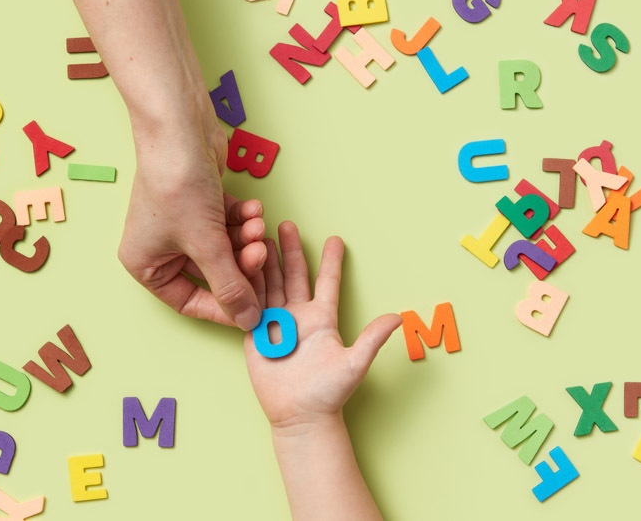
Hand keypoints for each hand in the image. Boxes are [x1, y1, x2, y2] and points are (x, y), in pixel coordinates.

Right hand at [118, 122, 267, 330]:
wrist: (179, 128)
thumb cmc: (176, 186)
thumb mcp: (206, 245)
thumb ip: (230, 286)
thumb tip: (249, 321)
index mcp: (145, 264)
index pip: (189, 302)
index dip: (224, 307)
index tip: (253, 307)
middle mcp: (159, 246)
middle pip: (212, 273)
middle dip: (240, 263)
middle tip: (261, 253)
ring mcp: (180, 223)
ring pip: (224, 247)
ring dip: (245, 238)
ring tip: (256, 224)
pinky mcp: (200, 202)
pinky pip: (226, 224)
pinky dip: (241, 218)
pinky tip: (251, 208)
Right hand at [245, 221, 402, 428]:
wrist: (301, 416)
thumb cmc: (330, 393)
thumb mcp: (355, 364)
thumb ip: (372, 339)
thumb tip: (397, 318)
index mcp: (322, 319)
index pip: (327, 282)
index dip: (331, 261)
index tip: (335, 238)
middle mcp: (298, 317)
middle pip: (294, 276)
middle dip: (290, 250)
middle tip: (286, 224)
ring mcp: (276, 324)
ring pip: (270, 285)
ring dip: (266, 262)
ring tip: (260, 236)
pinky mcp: (256, 334)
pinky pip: (250, 304)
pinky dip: (247, 284)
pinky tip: (242, 264)